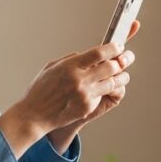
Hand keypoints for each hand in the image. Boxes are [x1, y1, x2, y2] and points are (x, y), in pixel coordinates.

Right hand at [46, 21, 140, 150]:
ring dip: (121, 77)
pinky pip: (104, 95)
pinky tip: (109, 87)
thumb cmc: (41, 90)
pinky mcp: (87, 107)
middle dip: (121, 61)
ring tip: (123, 74)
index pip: (98, 52)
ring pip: (113, 82)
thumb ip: (72, 59)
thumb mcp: (52, 67)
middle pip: (111, 66)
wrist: (34, 115)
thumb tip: (89, 54)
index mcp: (70, 66)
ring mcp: (85, 94)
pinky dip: (109, 90)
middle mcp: (79, 79)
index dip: (113, 48)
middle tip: (126, 58)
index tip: (119, 46)